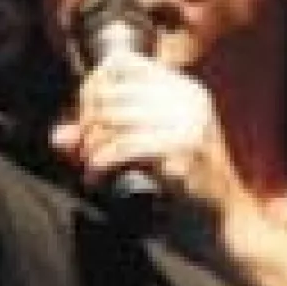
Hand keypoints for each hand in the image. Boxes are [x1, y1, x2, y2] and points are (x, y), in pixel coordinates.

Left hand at [49, 51, 254, 244]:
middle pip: (112, 92)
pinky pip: (124, 145)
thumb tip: (59, 137)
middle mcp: (189, 99)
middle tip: (84, 150)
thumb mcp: (150, 150)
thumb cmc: (187, 188)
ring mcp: (189, 123)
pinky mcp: (184, 151)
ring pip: (114, 117)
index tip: (86, 118)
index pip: (123, 63)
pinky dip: (102, 161)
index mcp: (185, 90)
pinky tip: (97, 176)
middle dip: (86, 122)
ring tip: (90, 165)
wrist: (227, 222)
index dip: (93, 86)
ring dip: (91, 145)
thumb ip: (106, 137)